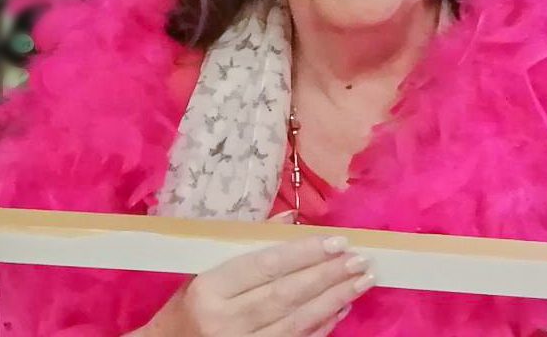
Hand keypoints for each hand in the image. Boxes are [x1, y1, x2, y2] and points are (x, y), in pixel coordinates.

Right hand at [137, 234, 374, 336]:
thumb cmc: (187, 306)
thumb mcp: (204, 270)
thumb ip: (247, 243)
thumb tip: (291, 220)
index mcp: (209, 288)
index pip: (265, 265)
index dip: (304, 253)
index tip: (336, 241)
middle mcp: (224, 320)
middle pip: (285, 294)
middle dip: (327, 275)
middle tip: (359, 259)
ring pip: (296, 322)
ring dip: (333, 300)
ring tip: (360, 281)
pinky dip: (322, 327)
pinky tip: (341, 308)